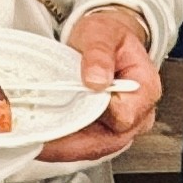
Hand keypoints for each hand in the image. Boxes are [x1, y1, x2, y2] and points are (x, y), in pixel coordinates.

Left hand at [39, 5, 159, 165]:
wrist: (105, 40)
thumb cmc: (109, 36)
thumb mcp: (102, 33)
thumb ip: (100, 54)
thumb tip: (97, 79)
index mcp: (145, 88)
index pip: (123, 116)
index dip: (94, 114)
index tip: (65, 110)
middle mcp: (138, 113)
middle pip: (108, 142)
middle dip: (72, 143)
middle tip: (39, 137)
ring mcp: (122, 126)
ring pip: (95, 148)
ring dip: (65, 148)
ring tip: (37, 140)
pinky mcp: (105, 130)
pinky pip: (86, 145)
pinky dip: (65, 144)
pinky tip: (45, 139)